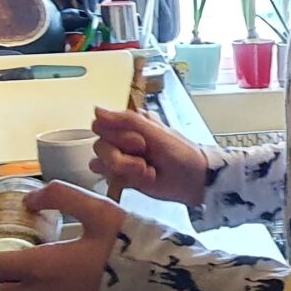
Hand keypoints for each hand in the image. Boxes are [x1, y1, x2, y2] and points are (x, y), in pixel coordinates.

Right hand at [90, 108, 215, 206]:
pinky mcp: (122, 176)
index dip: (116, 136)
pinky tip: (143, 179)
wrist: (193, 180)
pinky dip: (123, 180)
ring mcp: (121, 158)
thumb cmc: (180, 152)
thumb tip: (97, 110)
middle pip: (100, 147)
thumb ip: (126, 120)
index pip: (101, 126)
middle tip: (144, 162)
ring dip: (125, 170)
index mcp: (129, 123)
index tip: (139, 143)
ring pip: (101, 164)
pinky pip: (107, 178)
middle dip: (121, 158)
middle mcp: (122, 139)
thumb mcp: (155, 132)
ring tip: (148, 172)